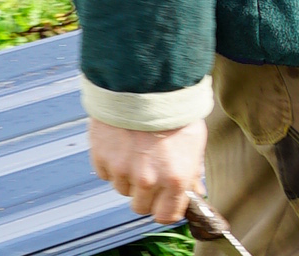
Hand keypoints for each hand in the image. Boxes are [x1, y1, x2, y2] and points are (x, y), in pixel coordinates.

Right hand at [88, 117, 206, 223]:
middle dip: (147, 194)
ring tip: (139, 148)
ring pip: (123, 189)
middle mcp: (148, 179)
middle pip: (141, 207)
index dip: (166, 208)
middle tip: (151, 170)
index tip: (166, 200)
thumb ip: (192, 171)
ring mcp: (123, 171)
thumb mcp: (195, 140)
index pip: (166, 215)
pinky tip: (124, 142)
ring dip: (129, 176)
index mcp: (175, 178)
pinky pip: (107, 173)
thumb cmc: (176, 109)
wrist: (148, 83)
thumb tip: (194, 192)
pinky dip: (113, 163)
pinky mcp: (103, 160)